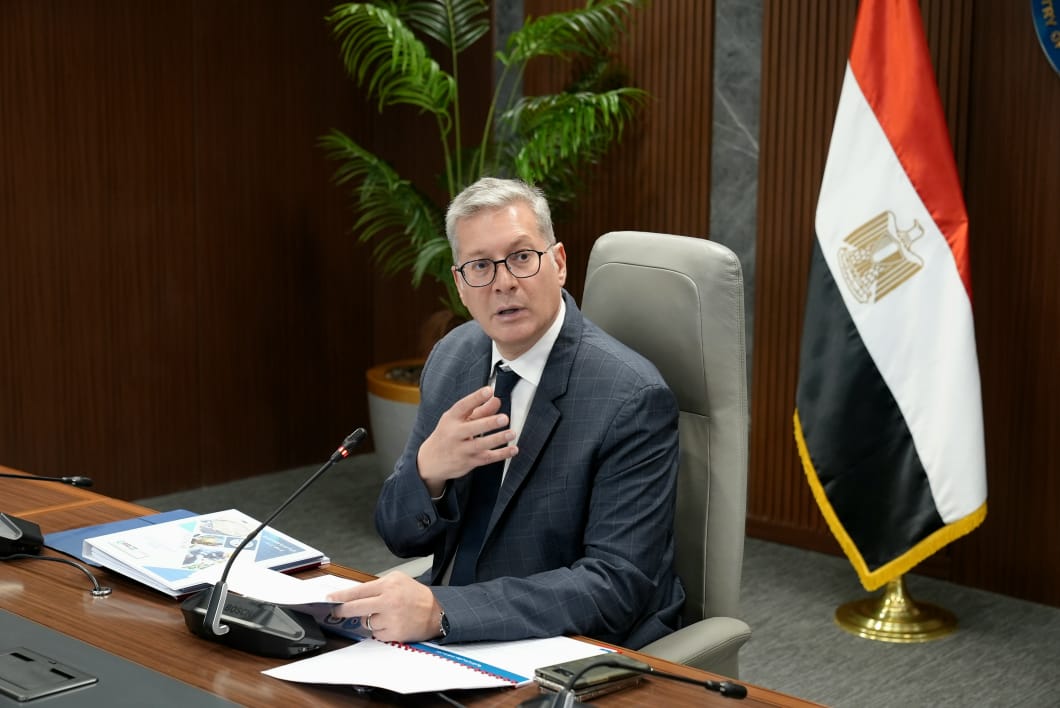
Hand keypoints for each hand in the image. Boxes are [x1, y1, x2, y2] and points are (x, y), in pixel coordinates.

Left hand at [327, 572, 442, 642]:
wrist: (437, 612)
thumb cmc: (416, 595)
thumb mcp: (398, 580)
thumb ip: (377, 585)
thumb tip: (354, 593)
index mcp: (388, 585)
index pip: (357, 591)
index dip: (341, 596)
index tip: (329, 599)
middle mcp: (388, 601)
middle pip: (355, 608)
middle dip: (342, 610)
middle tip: (336, 612)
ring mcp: (390, 618)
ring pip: (366, 622)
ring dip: (370, 620)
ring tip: (385, 615)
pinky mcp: (394, 633)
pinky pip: (376, 633)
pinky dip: (380, 630)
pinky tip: (391, 623)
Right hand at [417, 386, 517, 494]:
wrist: (431, 461)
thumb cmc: (447, 435)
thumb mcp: (458, 420)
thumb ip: (479, 410)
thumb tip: (495, 400)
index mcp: (451, 419)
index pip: (463, 406)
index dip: (476, 398)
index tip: (488, 391)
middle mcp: (455, 434)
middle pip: (473, 427)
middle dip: (489, 422)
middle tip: (504, 418)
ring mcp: (462, 449)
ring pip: (481, 445)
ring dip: (498, 439)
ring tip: (511, 433)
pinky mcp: (469, 462)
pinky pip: (487, 458)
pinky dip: (502, 454)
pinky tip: (513, 449)